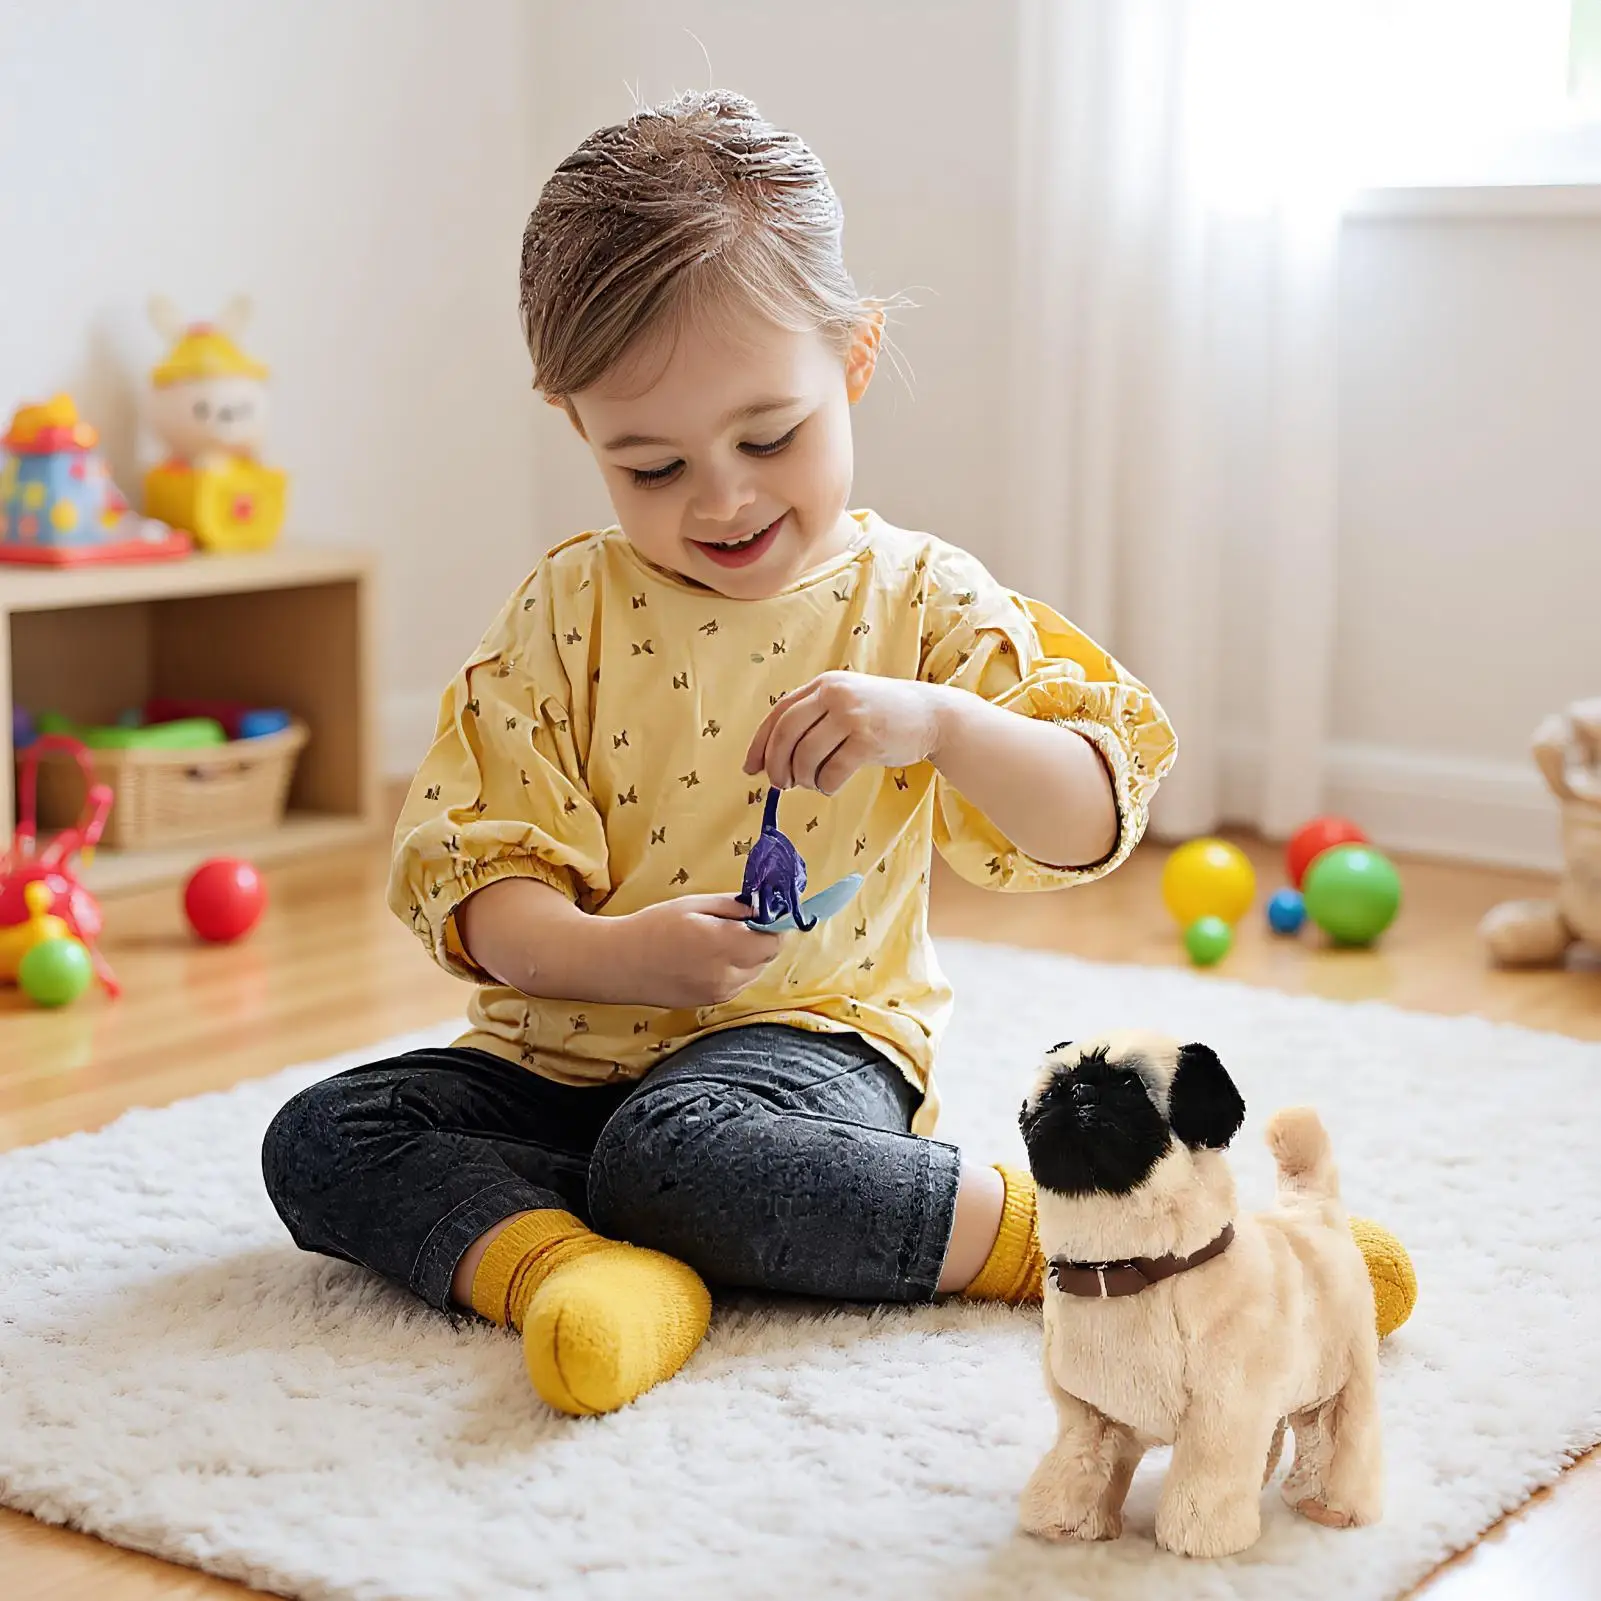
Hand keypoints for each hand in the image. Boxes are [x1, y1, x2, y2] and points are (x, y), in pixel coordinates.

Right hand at [613, 894, 781, 1008]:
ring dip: (749, 956)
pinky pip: (737, 984)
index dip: (775, 925)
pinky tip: (709, 958)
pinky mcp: (710, 1003)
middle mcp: (727, 976)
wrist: (618, 964)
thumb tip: (762, 908)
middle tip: (740, 922)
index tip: (766, 912)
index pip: (774, 941)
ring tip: (718, 940)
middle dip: (762, 938)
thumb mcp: (693, 904)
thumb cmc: (653, 927)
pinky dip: (734, 970)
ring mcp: (720, 994)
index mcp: (724, 946)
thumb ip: (733, 907)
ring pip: (754, 972)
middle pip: (767, 957)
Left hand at [743, 671, 949, 793]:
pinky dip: (826, 785)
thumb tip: (770, 758)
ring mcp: (851, 716)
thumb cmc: (882, 715)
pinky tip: (832, 785)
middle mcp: (834, 694)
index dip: (760, 744)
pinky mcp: (868, 740)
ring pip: (806, 756)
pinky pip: (831, 772)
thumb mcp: (845, 703)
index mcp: (824, 684)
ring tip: (812, 783)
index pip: (779, 714)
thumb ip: (812, 719)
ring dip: (803, 778)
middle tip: (780, 785)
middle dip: (776, 765)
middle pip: (786, 735)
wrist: (931, 715)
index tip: (751, 769)